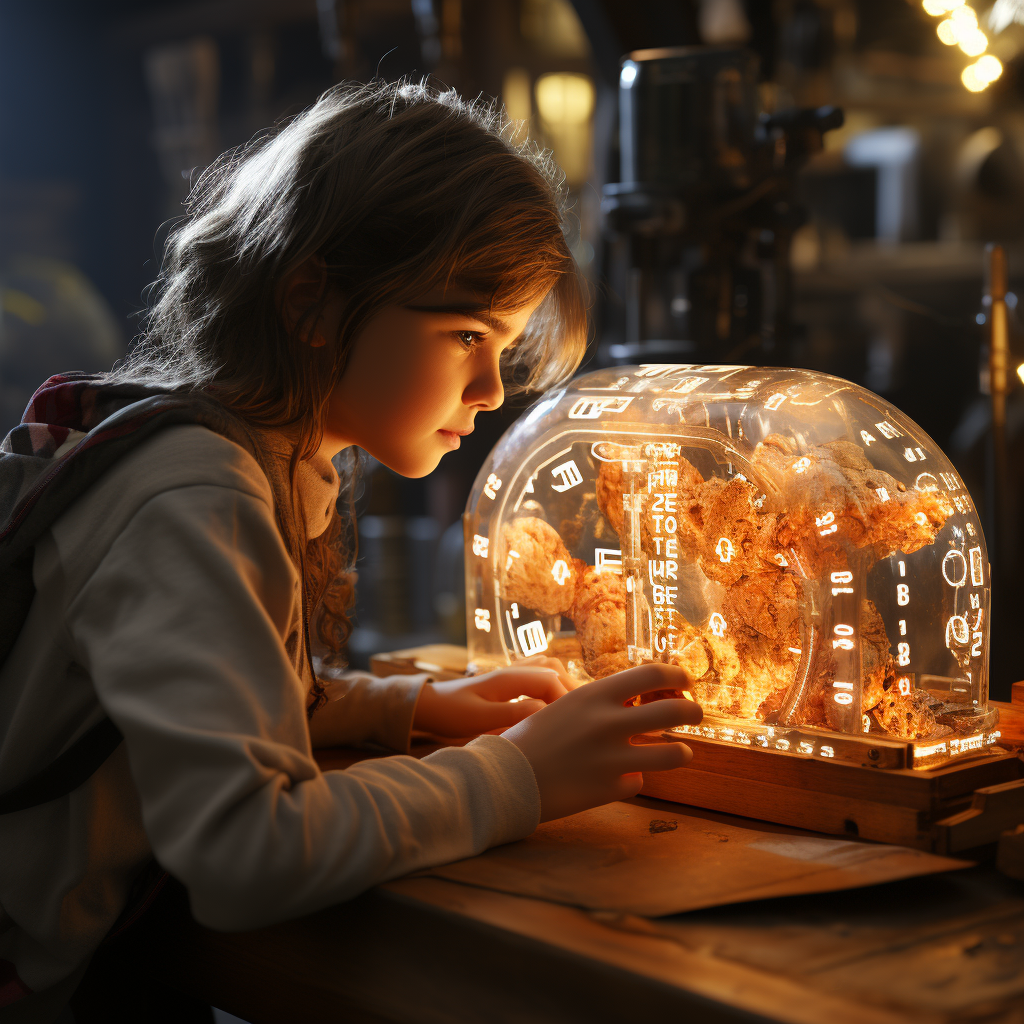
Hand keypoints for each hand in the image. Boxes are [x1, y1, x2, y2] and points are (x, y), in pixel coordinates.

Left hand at [413, 666, 567, 737]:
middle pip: (555, 669)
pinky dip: (550, 683)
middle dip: (570, 689)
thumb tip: (544, 708)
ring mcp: (511, 673)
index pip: (551, 680)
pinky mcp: (508, 682)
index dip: (565, 699)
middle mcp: (513, 670)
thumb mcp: (479, 718)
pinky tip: (549, 702)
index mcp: (509, 677)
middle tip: (578, 715)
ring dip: (562, 683)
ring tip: (568, 709)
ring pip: (548, 668)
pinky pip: (537, 674)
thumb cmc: (450, 712)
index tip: (569, 722)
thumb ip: (511, 713)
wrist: (429, 706)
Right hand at [502, 663, 700, 822]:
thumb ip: (603, 703)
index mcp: (596, 695)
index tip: (684, 681)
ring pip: (672, 753)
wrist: (505, 776)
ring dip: (681, 751)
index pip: (653, 673)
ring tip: (679, 751)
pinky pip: (639, 783)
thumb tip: (639, 701)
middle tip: (695, 715)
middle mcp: (609, 723)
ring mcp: (613, 758)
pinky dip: (634, 781)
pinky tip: (622, 779)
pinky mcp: (610, 789)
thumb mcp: (568, 705)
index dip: (677, 674)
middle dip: (694, 711)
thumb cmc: (533, 737)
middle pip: (675, 710)